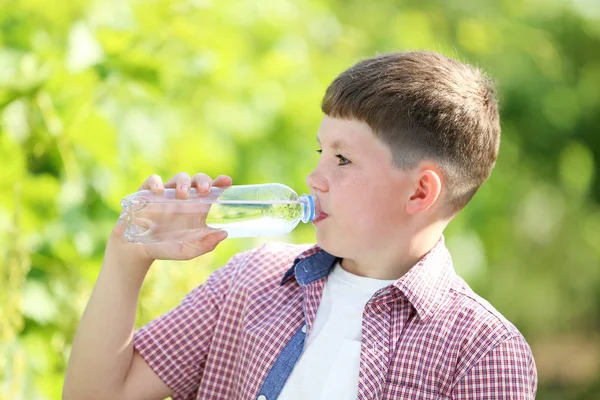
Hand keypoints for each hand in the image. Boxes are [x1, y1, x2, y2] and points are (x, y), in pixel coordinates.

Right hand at [110, 172, 232, 262]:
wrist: (138, 251)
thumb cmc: (166, 248)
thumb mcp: (187, 250)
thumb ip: (206, 244)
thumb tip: (224, 233)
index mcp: (197, 208)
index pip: (212, 190)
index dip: (220, 183)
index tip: (227, 181)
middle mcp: (184, 198)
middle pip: (197, 180)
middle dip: (203, 181)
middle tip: (204, 190)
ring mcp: (166, 194)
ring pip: (178, 177)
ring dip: (183, 182)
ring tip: (183, 194)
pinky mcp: (147, 193)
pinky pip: (153, 181)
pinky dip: (156, 183)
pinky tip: (159, 192)